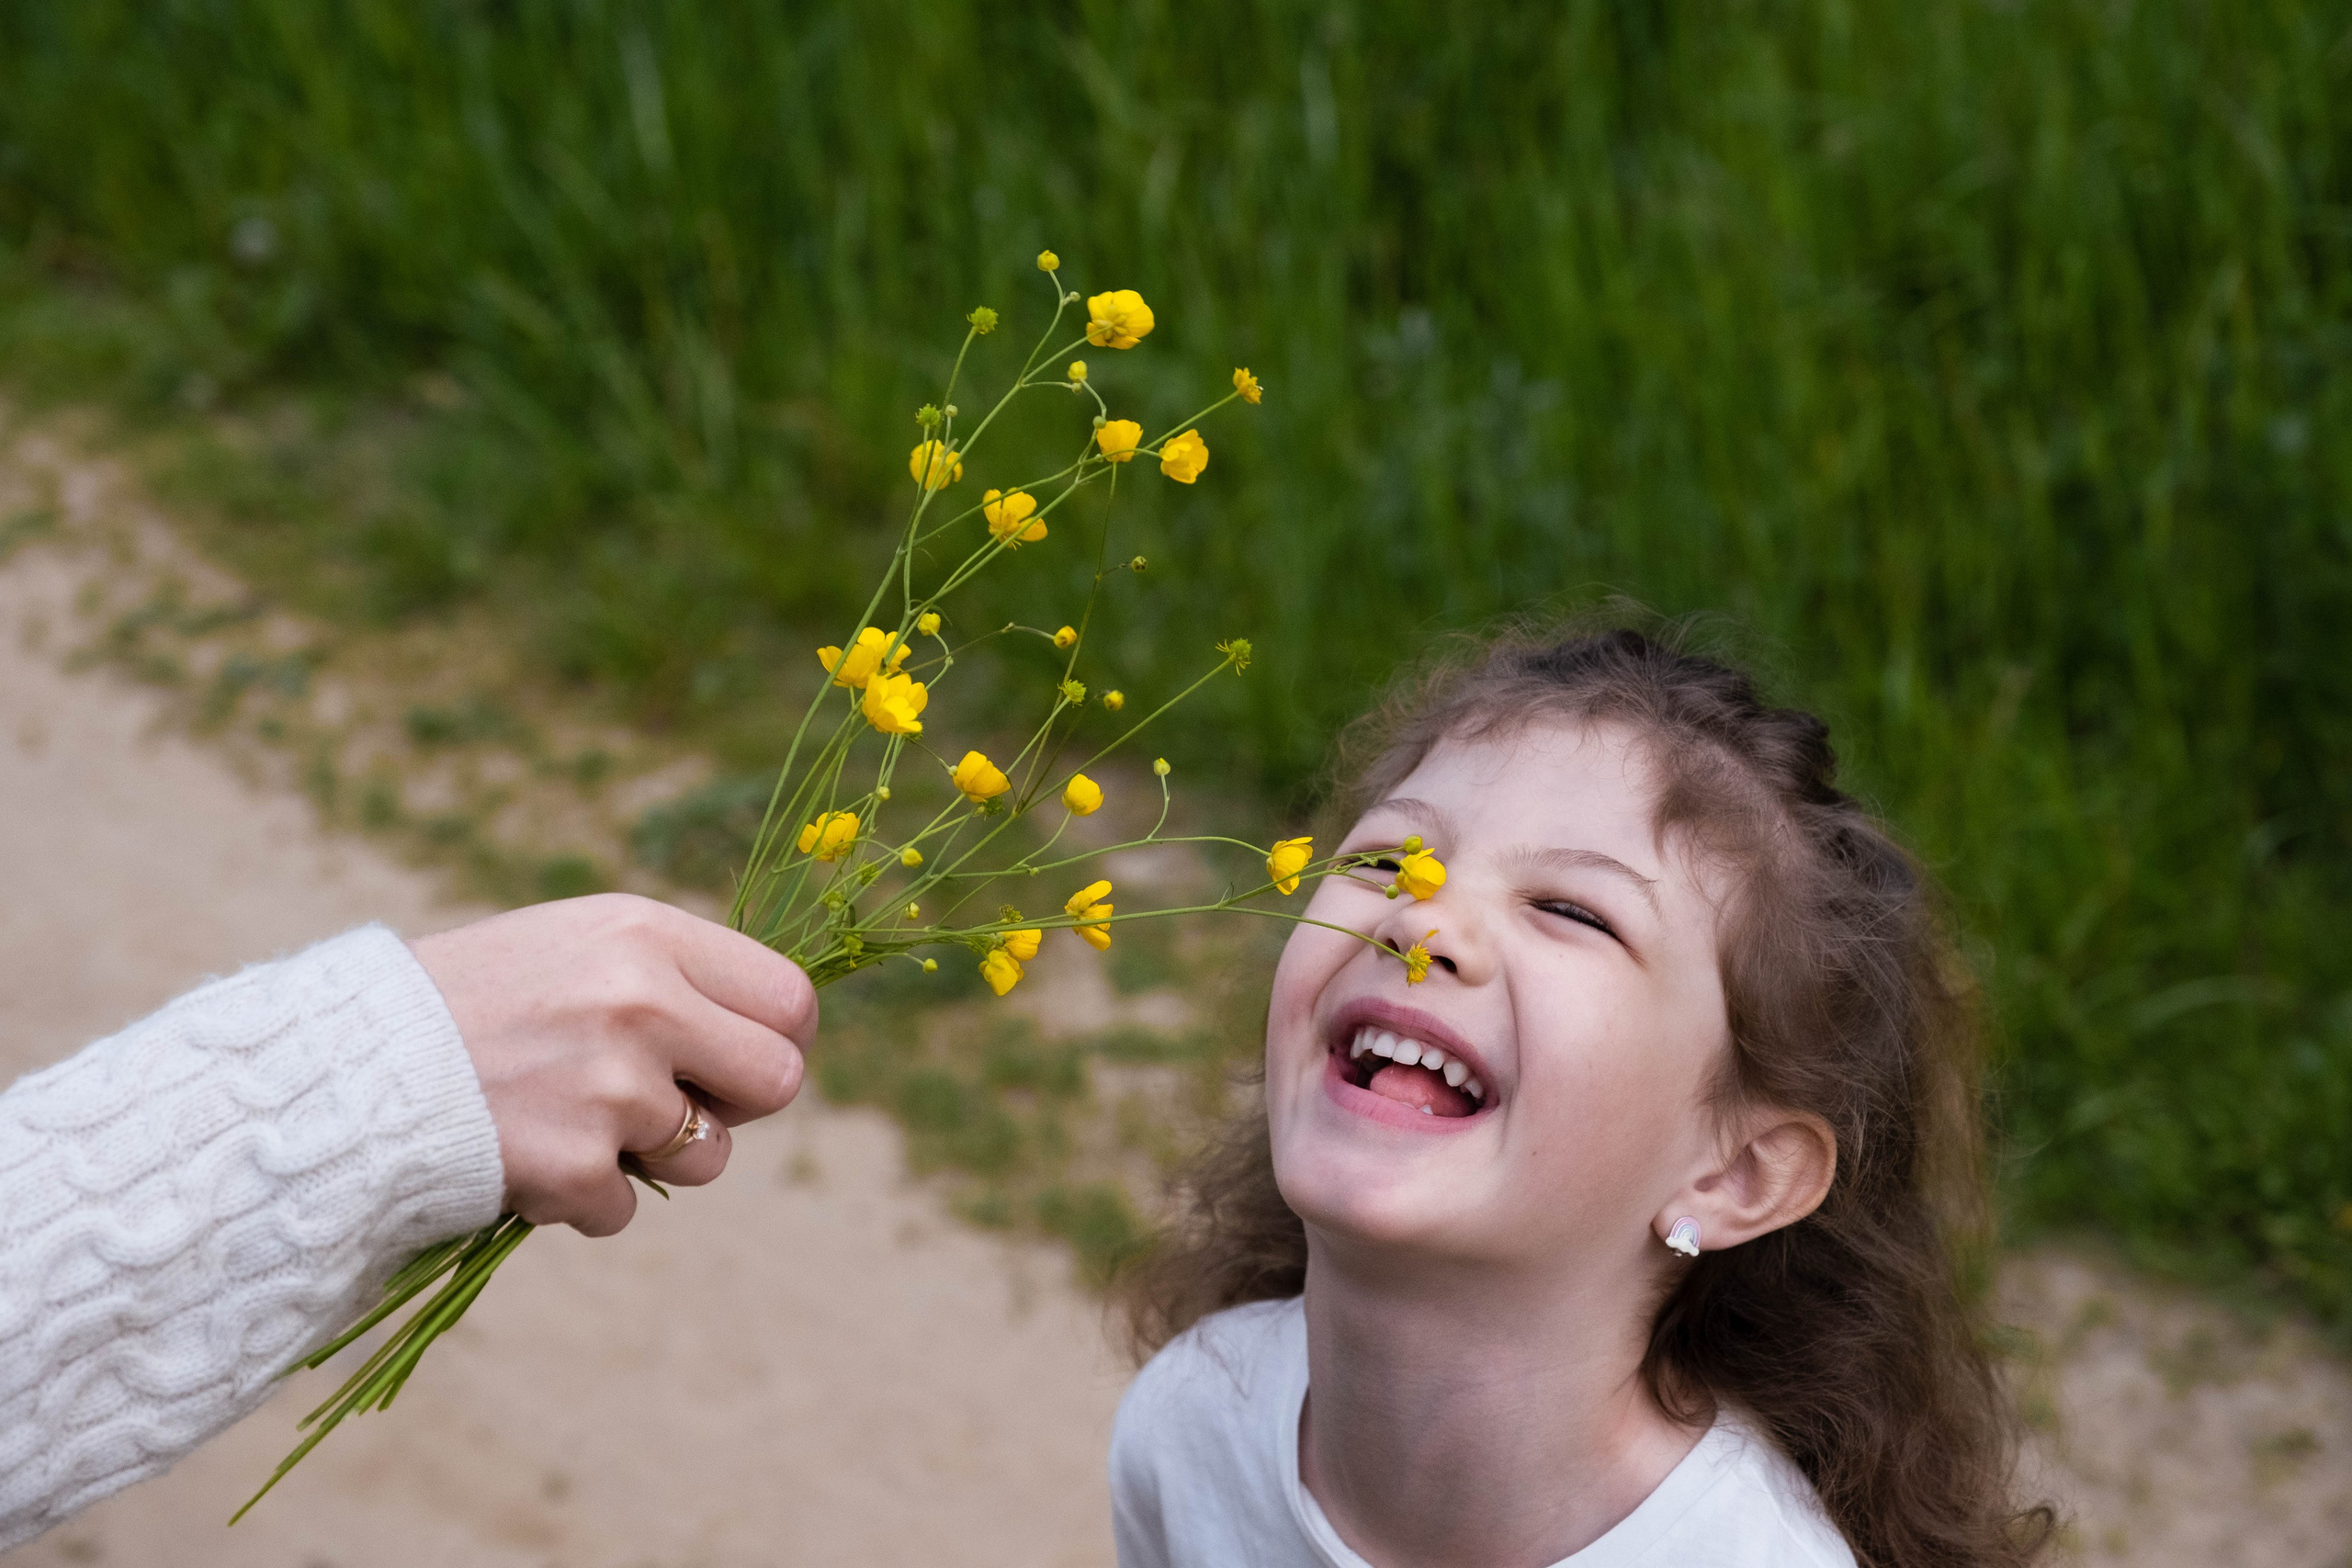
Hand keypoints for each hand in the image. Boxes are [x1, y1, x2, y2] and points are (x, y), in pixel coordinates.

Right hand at [411, 893, 815, 1235]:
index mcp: (646, 934)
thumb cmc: (477, 1001)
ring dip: (654, 1158)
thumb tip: (779, 1031)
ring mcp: (611, 1087)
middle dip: (737, 1107)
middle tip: (679, 1104)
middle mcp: (640, 1002)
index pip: (791, 998)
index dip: (780, 1039)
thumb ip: (676, 977)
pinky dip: (582, 1198)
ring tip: (574, 1118)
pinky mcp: (574, 1165)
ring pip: (708, 1157)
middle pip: (779, 1081)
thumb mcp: (581, 945)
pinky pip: (627, 1208)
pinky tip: (525, 1153)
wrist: (349, 1066)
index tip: (744, 1059)